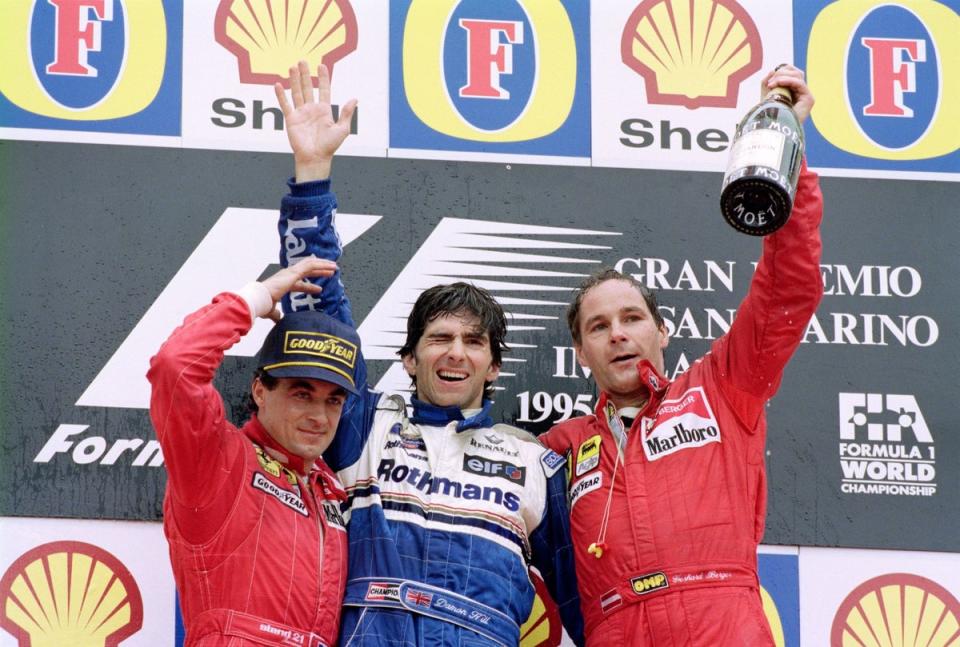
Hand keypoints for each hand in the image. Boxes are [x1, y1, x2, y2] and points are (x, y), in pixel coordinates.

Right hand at [260, 257, 337, 311]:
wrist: (258, 300)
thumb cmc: (262, 305)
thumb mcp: (271, 311)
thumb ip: (275, 315)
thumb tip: (277, 320)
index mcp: (282, 283)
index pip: (299, 283)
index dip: (310, 286)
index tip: (320, 289)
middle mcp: (286, 275)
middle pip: (307, 270)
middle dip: (319, 270)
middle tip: (331, 271)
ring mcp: (290, 272)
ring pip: (310, 264)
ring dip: (323, 265)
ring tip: (334, 267)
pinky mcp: (293, 273)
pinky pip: (311, 266)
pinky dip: (321, 265)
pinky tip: (330, 267)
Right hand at [274, 60, 357, 181]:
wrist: (315, 158)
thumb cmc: (329, 146)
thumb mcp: (342, 129)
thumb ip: (346, 113)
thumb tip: (354, 99)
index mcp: (324, 110)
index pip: (323, 90)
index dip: (322, 78)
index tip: (321, 66)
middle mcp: (312, 109)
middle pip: (307, 87)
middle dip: (305, 74)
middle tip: (303, 61)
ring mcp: (301, 113)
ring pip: (296, 92)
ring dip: (294, 80)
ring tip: (292, 67)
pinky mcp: (291, 119)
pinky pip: (285, 105)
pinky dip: (281, 95)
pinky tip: (278, 84)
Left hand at [761, 64, 813, 123]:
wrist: (773, 131)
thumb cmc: (769, 116)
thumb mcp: (765, 95)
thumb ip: (767, 82)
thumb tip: (773, 70)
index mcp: (792, 90)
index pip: (791, 72)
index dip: (781, 71)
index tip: (769, 81)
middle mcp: (800, 92)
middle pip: (795, 72)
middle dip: (781, 73)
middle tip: (769, 83)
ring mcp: (805, 95)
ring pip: (798, 76)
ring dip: (783, 77)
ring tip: (771, 84)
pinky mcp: (809, 99)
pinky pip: (800, 84)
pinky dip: (789, 80)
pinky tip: (778, 83)